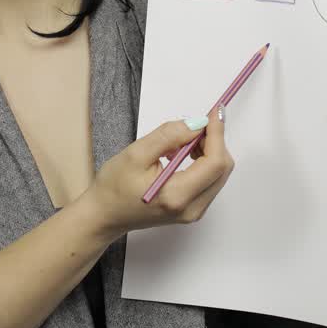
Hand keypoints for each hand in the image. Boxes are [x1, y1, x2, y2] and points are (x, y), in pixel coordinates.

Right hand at [82, 107, 234, 238]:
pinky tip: (182, 155)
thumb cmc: (114, 186)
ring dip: (208, 151)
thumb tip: (197, 123)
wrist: (104, 216)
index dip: (217, 133)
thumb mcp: (136, 154)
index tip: (215, 111)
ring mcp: (194, 212)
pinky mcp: (192, 210)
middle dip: (214, 142)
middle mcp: (191, 208)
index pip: (214, 162)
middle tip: (194, 126)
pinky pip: (209, 181)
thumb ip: (169, 136)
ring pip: (218, 174)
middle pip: (222, 168)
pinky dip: (202, 163)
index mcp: (177, 196)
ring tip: (180, 143)